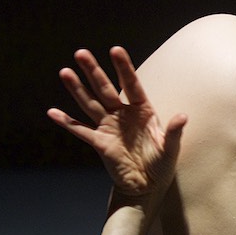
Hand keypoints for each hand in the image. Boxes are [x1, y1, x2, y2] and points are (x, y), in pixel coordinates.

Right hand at [48, 47, 186, 204]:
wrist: (147, 185)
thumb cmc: (162, 164)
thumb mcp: (170, 148)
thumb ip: (174, 132)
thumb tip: (182, 116)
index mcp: (142, 110)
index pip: (132, 84)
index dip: (123, 68)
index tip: (115, 49)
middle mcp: (123, 114)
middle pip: (106, 89)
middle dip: (93, 71)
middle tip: (81, 53)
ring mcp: (109, 126)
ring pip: (90, 104)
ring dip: (77, 89)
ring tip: (65, 72)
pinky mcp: (99, 142)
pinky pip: (80, 130)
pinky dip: (67, 122)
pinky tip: (52, 112)